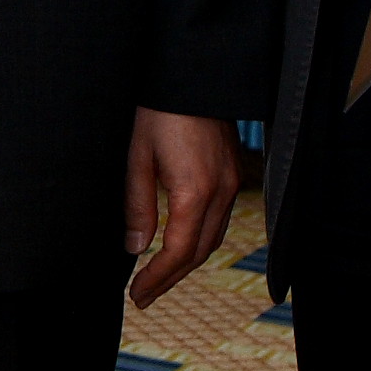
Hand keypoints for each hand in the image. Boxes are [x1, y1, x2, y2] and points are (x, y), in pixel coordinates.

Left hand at [122, 108, 237, 307]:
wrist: (191, 74)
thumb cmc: (158, 110)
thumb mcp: (136, 157)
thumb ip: (138, 206)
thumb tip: (135, 248)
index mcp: (195, 191)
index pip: (177, 252)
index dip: (156, 278)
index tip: (137, 294)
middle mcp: (222, 192)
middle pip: (199, 252)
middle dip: (171, 278)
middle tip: (143, 296)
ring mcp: (233, 182)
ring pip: (213, 238)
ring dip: (187, 262)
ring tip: (159, 277)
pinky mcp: (234, 173)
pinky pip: (220, 219)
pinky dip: (200, 239)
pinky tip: (181, 244)